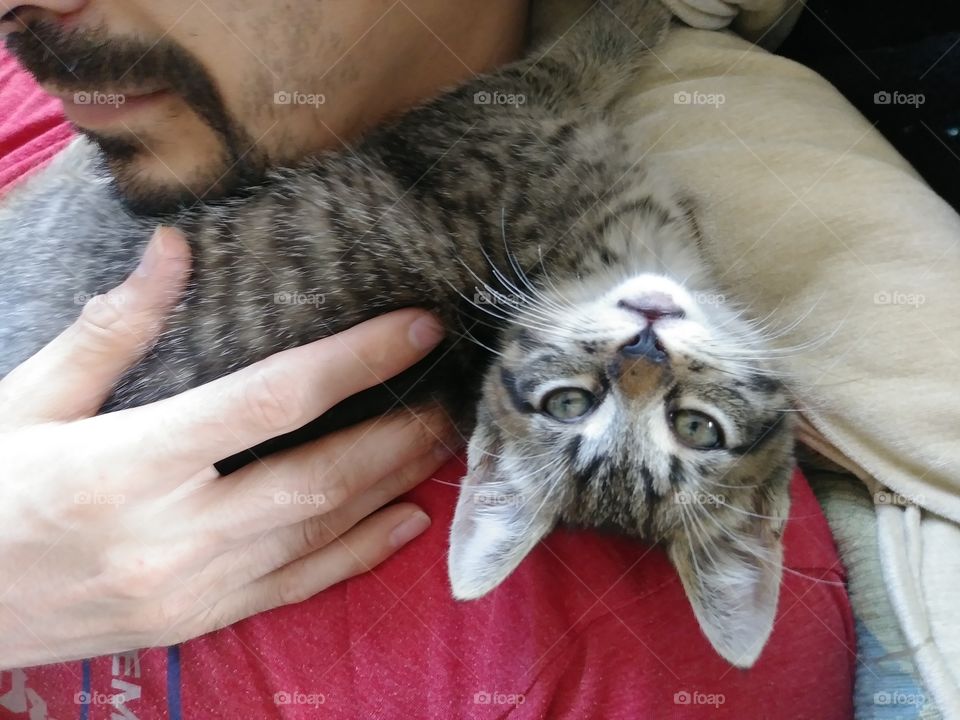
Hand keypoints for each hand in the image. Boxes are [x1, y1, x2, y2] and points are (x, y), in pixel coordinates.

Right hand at [0, 228, 455, 668]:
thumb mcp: (26, 401)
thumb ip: (111, 329)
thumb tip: (172, 249)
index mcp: (128, 464)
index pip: (272, 399)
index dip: (356, 361)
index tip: (418, 329)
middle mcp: (173, 534)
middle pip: (319, 475)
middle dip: (397, 431)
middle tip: (453, 393)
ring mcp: (192, 589)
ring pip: (321, 533)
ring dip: (393, 484)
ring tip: (443, 444)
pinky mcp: (197, 623)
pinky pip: (297, 588)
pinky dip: (359, 555)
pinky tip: (406, 522)